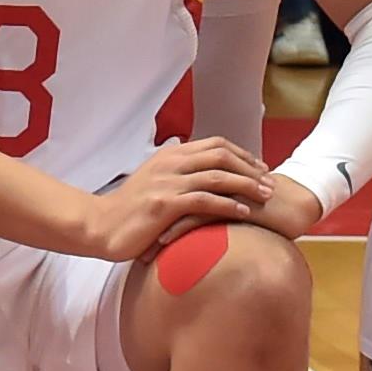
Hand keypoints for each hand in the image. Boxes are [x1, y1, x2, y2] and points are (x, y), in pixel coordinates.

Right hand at [76, 136, 282, 262]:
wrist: (100, 225)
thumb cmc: (129, 210)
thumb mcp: (152, 182)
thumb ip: (174, 171)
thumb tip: (194, 165)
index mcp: (170, 155)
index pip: (215, 145)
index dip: (242, 154)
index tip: (261, 168)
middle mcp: (171, 163)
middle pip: (221, 156)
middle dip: (251, 168)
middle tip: (271, 183)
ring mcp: (168, 182)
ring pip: (217, 177)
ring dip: (246, 185)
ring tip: (265, 197)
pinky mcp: (165, 204)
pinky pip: (205, 201)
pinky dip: (228, 205)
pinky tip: (244, 213)